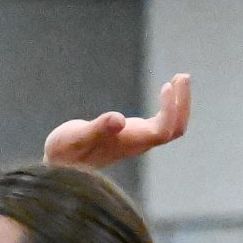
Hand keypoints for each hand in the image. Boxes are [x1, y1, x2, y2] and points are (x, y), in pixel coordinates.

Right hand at [45, 73, 191, 171]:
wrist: (59, 165)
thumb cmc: (64, 153)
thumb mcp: (75, 138)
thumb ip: (97, 129)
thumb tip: (119, 120)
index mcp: (129, 144)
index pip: (163, 131)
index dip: (171, 110)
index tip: (166, 86)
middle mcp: (138, 144)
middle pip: (175, 129)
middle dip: (182, 104)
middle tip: (182, 76)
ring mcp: (138, 140)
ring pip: (172, 126)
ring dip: (180, 103)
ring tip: (179, 77)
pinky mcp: (134, 134)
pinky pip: (163, 122)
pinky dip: (170, 105)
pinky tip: (167, 87)